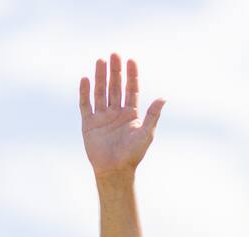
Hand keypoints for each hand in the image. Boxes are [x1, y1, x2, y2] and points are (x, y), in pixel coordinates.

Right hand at [79, 53, 165, 177]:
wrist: (115, 170)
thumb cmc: (133, 154)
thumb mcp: (146, 133)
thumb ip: (153, 115)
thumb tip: (163, 98)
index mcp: (131, 114)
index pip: (131, 90)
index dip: (131, 75)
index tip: (131, 60)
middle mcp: (116, 112)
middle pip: (115, 87)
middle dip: (115, 71)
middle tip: (114, 54)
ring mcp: (102, 117)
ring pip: (101, 92)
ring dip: (100, 77)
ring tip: (100, 61)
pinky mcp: (89, 123)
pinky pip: (86, 104)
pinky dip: (85, 92)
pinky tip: (85, 79)